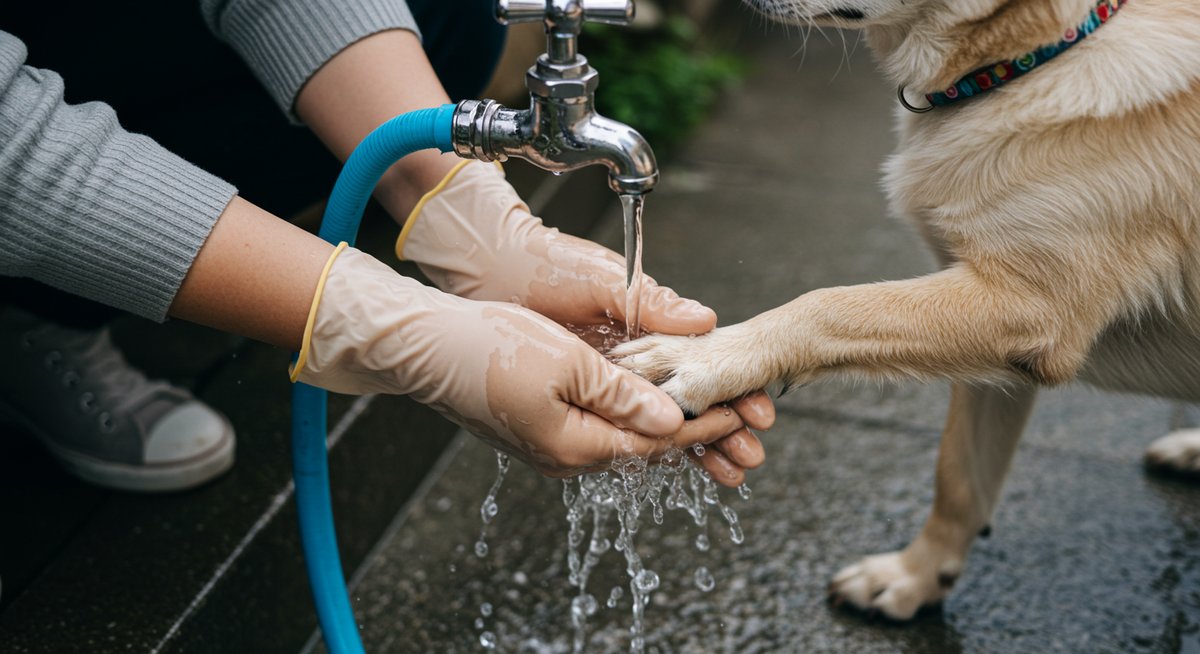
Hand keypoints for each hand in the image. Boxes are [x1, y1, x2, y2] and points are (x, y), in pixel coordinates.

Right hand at [394, 162, 774, 482]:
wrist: (424, 347)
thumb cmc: (489, 347)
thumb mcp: (568, 365)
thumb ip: (624, 396)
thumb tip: (673, 420)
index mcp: (576, 446)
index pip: (658, 442)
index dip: (706, 425)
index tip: (743, 411)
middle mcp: (565, 456)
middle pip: (646, 448)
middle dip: (697, 433)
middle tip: (743, 418)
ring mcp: (549, 445)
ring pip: (624, 438)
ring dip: (668, 424)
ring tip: (711, 411)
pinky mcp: (538, 428)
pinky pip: (599, 427)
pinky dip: (633, 416)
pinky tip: (651, 402)